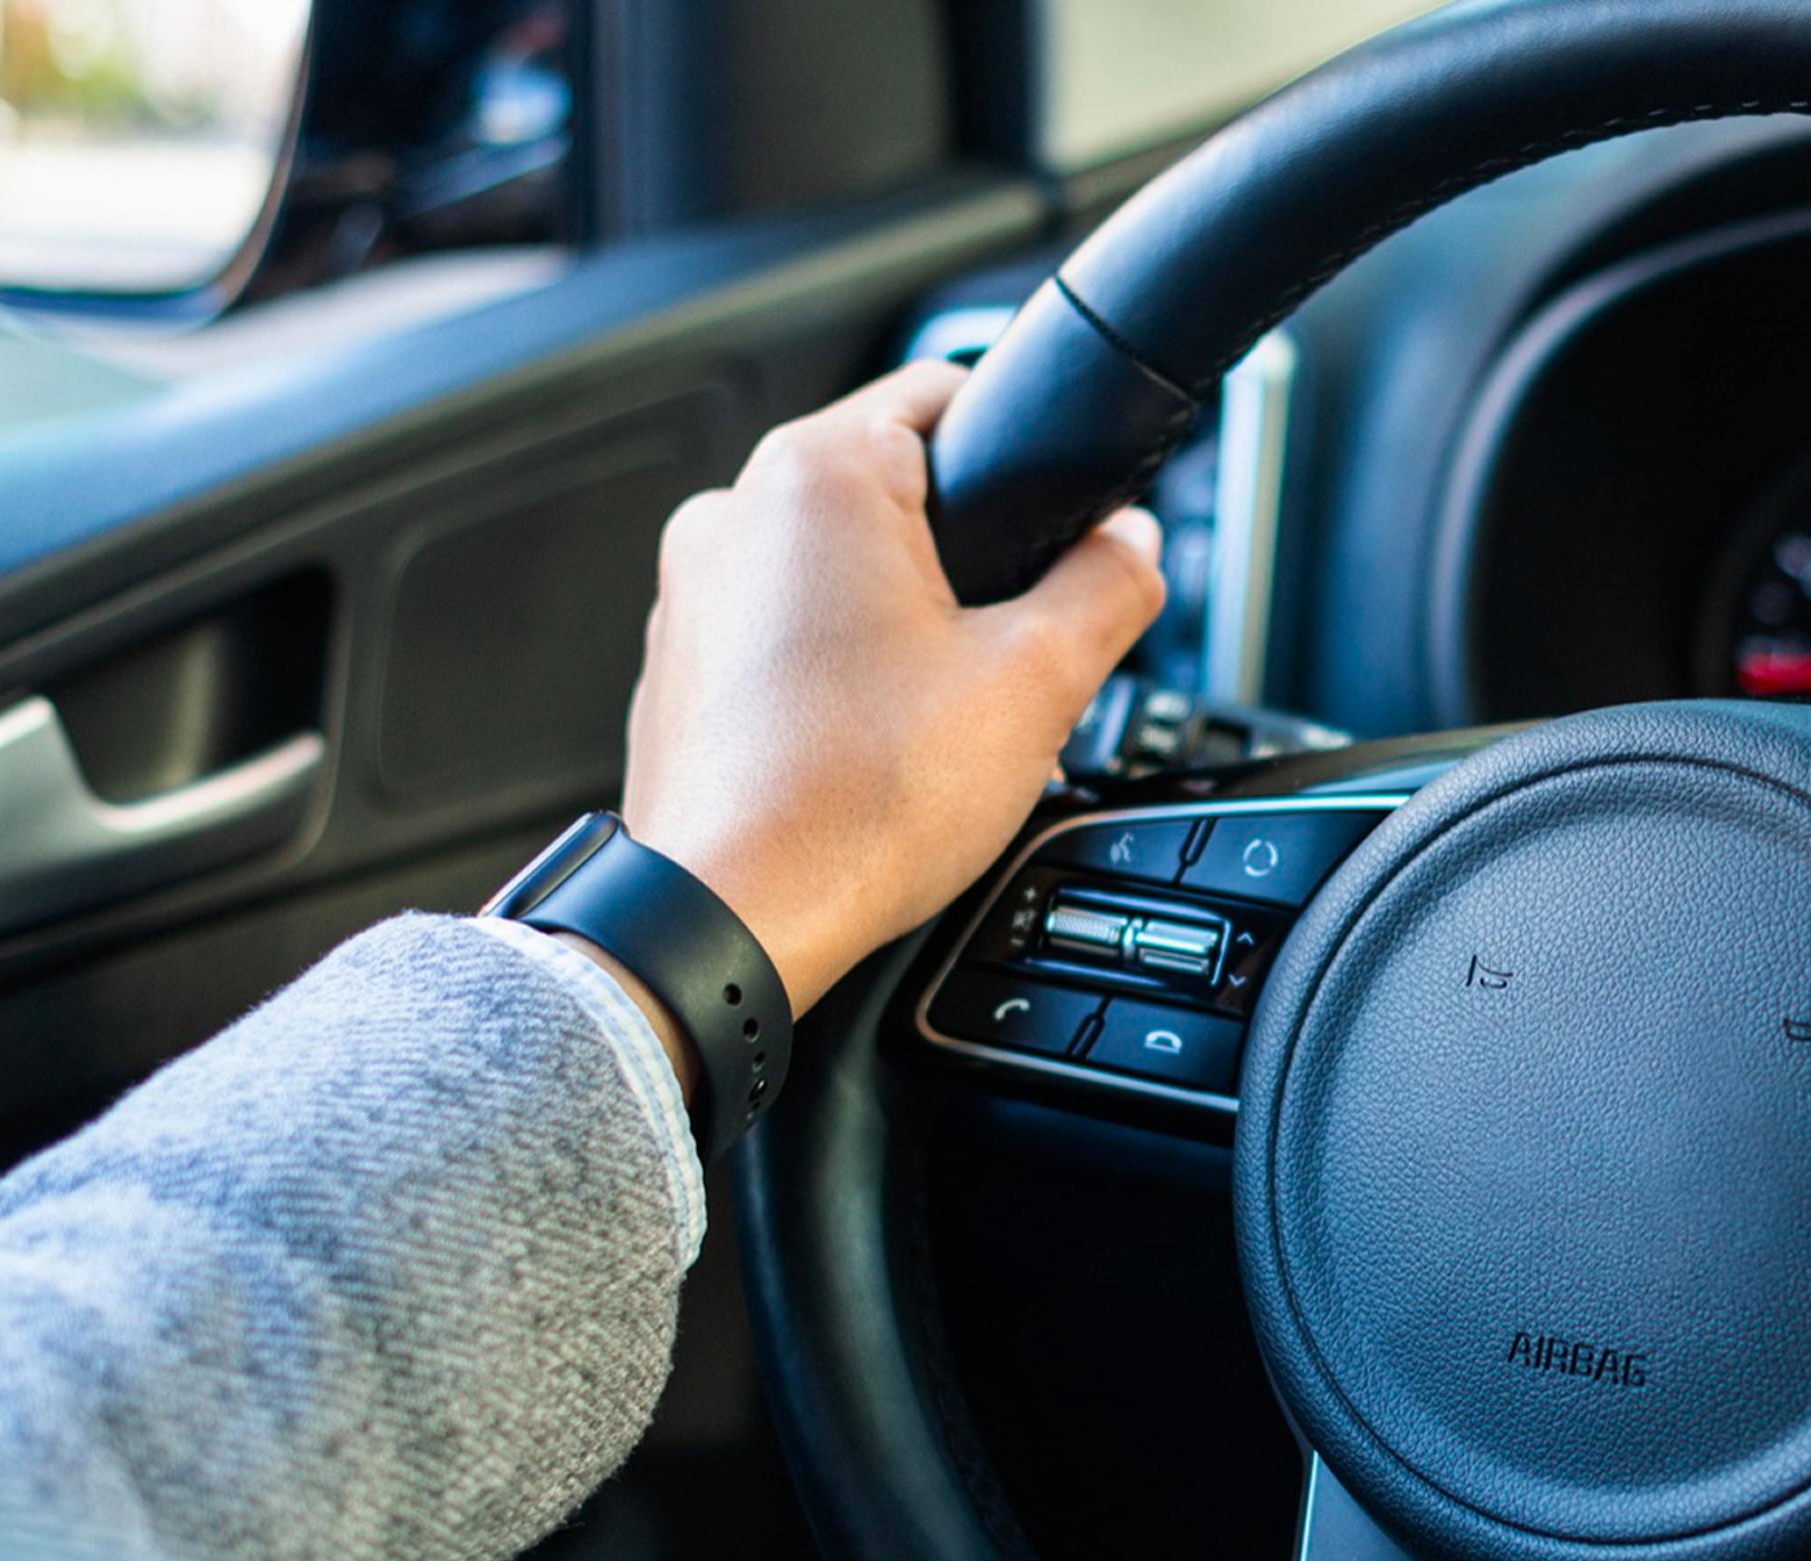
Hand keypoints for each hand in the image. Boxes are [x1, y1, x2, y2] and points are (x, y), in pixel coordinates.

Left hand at [620, 360, 1166, 1010]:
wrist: (732, 918)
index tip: (1059, 521)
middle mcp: (733, 512)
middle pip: (895, 495)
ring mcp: (691, 594)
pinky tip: (879, 754)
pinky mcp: (679, 669)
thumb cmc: (856, 801)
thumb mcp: (1037, 681)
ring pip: (837, 574)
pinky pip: (783, 640)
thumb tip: (1131, 548)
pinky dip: (839, 678)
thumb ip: (1107, 587)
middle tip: (1013, 658)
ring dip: (905, 628)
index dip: (1024, 455)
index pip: (947, 392)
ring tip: (945, 724)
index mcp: (818, 474)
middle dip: (969, 569)